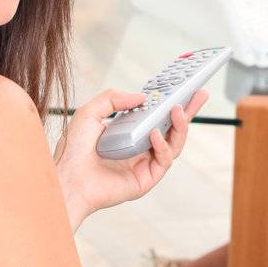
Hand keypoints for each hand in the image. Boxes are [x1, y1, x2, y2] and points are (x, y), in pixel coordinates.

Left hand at [53, 86, 207, 224]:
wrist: (67, 179)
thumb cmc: (73, 150)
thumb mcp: (90, 113)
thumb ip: (113, 98)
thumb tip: (141, 97)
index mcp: (128, 133)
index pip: (155, 116)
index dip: (169, 102)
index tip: (182, 86)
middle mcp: (139, 148)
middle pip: (171, 128)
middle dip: (188, 111)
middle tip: (199, 94)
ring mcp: (144, 164)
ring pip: (174, 144)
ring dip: (179, 126)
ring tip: (178, 110)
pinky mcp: (145, 179)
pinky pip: (164, 161)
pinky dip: (163, 146)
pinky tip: (154, 135)